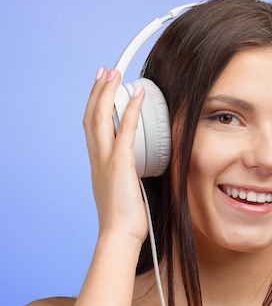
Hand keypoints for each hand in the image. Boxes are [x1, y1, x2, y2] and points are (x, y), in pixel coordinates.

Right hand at [83, 68, 147, 247]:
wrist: (120, 235)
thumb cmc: (126, 218)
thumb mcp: (126, 190)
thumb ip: (131, 174)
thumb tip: (145, 168)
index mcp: (98, 164)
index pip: (92, 128)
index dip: (94, 106)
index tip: (101, 90)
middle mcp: (97, 158)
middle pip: (91, 116)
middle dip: (98, 91)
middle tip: (104, 71)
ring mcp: (106, 160)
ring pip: (101, 117)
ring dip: (108, 92)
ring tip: (115, 73)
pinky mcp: (120, 163)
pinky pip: (125, 130)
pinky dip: (130, 110)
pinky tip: (137, 95)